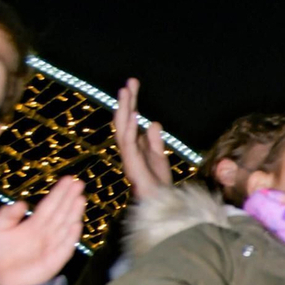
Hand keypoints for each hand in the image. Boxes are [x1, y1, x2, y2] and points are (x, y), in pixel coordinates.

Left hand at [0, 178, 85, 284]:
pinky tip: (77, 224)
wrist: (2, 279)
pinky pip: (66, 246)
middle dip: (70, 198)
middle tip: (79, 183)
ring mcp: (53, 245)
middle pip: (60, 212)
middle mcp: (47, 232)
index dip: (58, 192)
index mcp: (34, 223)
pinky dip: (72, 236)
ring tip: (81, 198)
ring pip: (66, 225)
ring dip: (74, 212)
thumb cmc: (1, 253)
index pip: (49, 205)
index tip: (68, 179)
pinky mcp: (56, 259)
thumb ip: (7, 215)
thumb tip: (23, 203)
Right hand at [112, 80, 172, 201]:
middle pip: (125, 120)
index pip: (130, 119)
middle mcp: (128, 148)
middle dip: (126, 101)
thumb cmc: (158, 182)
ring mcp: (128, 155)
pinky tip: (135, 114)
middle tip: (130, 82)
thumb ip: (154, 140)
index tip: (133, 84)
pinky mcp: (131, 163)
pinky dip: (131, 128)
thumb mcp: (159, 155)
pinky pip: (129, 143)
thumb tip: (153, 123)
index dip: (131, 102)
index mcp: (134, 145)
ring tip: (126, 91)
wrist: (161, 202)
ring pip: (123, 127)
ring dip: (125, 109)